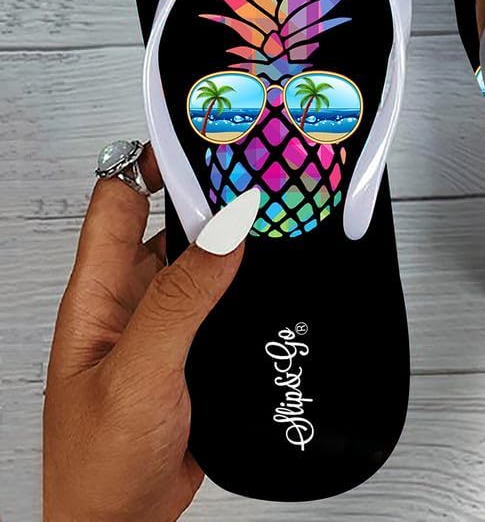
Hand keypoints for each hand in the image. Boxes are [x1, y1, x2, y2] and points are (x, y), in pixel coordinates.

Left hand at [43, 144, 259, 521]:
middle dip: (199, 194)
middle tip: (244, 169)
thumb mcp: (138, 372)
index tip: (191, 138)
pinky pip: (216, 296)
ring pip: (195, 259)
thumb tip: (224, 235)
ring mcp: (160, 325)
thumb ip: (180, 301)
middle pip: (162, 223)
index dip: (147, 164)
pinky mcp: (189, 348)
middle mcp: (128, 302)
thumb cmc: (99, 464)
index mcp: (98, 296)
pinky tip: (267, 273)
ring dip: (225, 238)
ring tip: (265, 213)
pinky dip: (241, 278)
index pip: (115, 204)